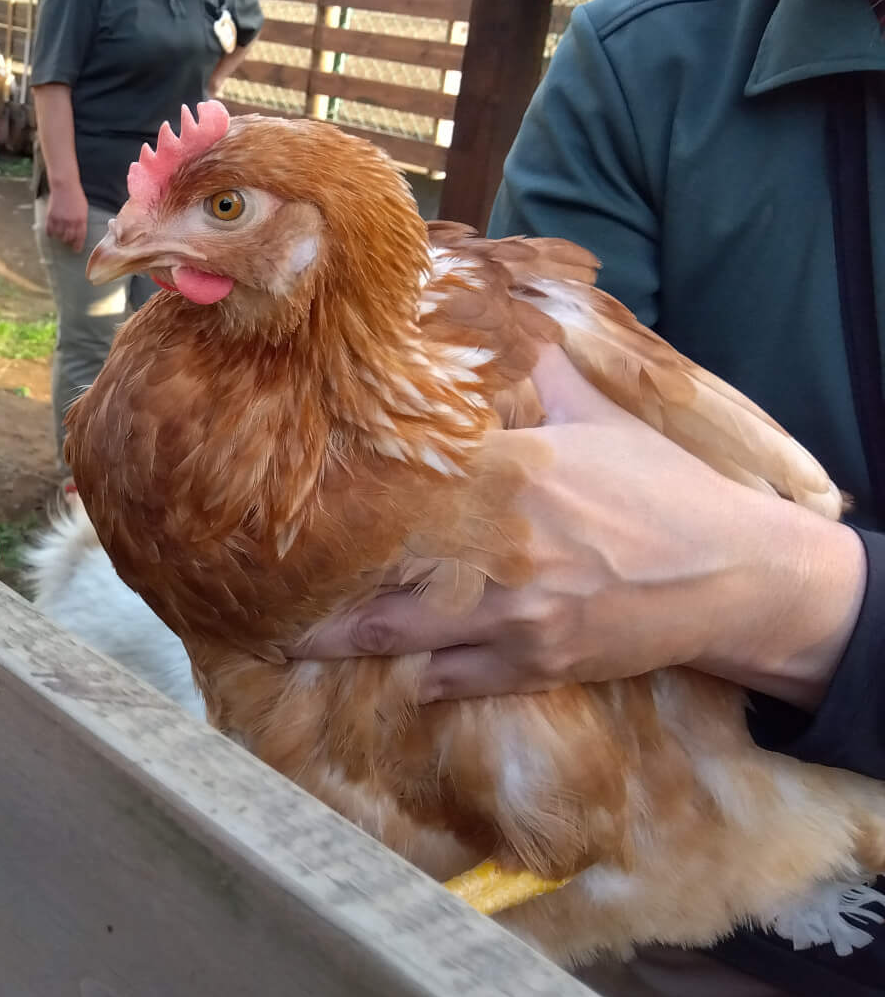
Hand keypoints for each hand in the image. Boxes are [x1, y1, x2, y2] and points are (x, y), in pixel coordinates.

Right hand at [42, 177, 88, 252]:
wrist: (64, 186)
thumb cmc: (76, 196)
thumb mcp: (84, 209)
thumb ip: (82, 221)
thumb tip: (79, 233)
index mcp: (81, 220)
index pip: (80, 238)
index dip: (77, 246)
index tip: (76, 250)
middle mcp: (70, 222)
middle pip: (68, 239)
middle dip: (68, 242)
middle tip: (68, 242)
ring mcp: (60, 220)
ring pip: (59, 236)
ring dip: (60, 237)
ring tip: (60, 235)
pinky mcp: (51, 217)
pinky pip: (49, 231)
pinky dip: (51, 233)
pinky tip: (52, 232)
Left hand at [289, 349, 865, 705]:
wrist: (739, 574)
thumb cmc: (665, 489)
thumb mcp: (600, 418)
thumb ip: (536, 376)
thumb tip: (486, 318)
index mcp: (509, 477)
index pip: (399, 490)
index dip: (337, 506)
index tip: (287, 512)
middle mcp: (497, 549)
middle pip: (378, 575)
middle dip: (316, 590)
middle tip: (258, 591)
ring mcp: (513, 616)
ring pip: (399, 637)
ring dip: (343, 641)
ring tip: (291, 638)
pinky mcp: (535, 663)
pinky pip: (450, 678)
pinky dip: (415, 676)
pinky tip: (384, 673)